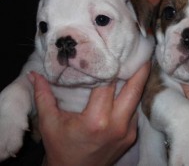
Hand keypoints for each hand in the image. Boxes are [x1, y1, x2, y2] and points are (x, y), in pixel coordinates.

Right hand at [28, 62, 149, 165]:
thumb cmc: (61, 148)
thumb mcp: (49, 123)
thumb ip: (43, 96)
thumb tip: (35, 75)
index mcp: (96, 120)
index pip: (108, 84)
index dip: (112, 66)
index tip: (115, 51)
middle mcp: (117, 125)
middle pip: (134, 90)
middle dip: (140, 69)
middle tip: (141, 53)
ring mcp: (127, 132)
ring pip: (137, 100)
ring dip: (138, 82)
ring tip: (136, 65)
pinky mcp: (131, 136)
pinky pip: (134, 111)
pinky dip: (132, 98)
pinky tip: (129, 87)